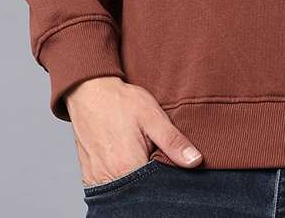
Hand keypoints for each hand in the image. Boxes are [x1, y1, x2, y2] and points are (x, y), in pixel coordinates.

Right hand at [67, 77, 202, 186]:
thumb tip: (195, 161)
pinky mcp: (90, 176)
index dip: (167, 180)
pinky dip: (121, 181)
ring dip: (135, 182)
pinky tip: (127, 164)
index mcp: (129, 166)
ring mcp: (97, 179)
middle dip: (151, 181)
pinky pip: (109, 188)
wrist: (89, 92)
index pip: (155, 189)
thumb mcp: (152, 116)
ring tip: (140, 158)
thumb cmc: (121, 102)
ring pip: (125, 191)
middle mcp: (110, 178)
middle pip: (139, 193)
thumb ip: (173, 141)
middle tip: (153, 156)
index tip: (170, 166)